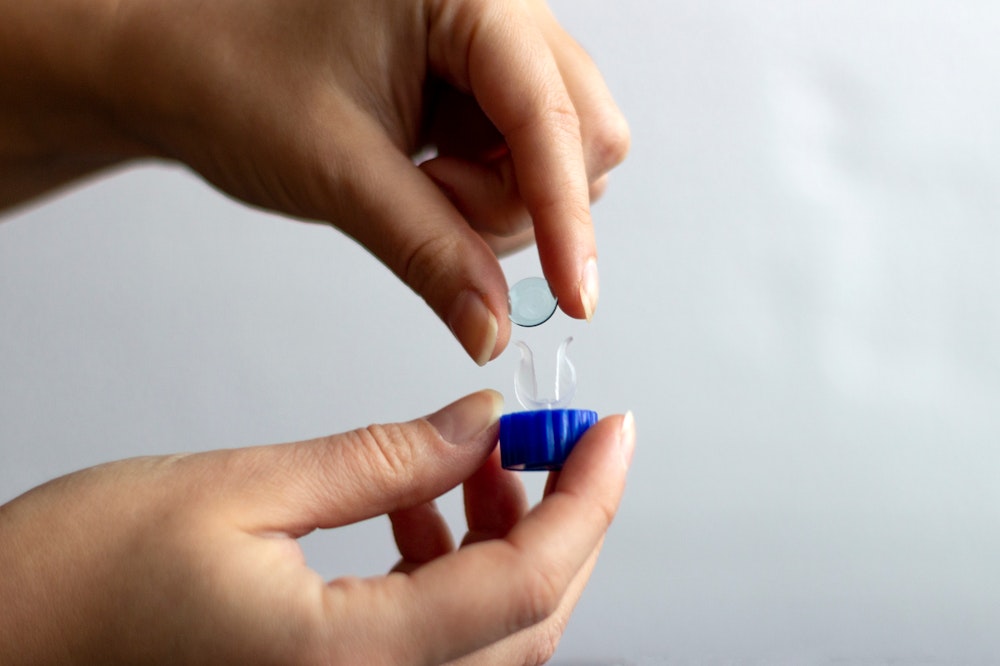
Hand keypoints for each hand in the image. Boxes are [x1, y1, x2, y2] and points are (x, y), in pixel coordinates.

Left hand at [0, 0, 628, 363]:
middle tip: (436, 204)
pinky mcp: (479, 88)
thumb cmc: (232, 79)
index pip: (548, 116)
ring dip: (503, 205)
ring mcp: (494, 50)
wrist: (178, 66)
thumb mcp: (341, 174)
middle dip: (527, 201)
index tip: (574, 297)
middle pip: (584, 133)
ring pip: (562, 157)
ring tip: (413, 188)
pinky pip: (525, 163)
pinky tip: (426, 183)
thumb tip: (494, 328)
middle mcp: (497, 12)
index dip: (566, 216)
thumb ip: (432, 252)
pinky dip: (488, 198)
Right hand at [0, 391, 633, 663]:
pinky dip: (454, 574)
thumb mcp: (239, 493)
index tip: (612, 430)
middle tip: (553, 434)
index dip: (587, 499)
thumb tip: (478, 422)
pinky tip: (421, 511)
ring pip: (491, 638)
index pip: (525, 584)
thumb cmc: (72, 586)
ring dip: (507, 542)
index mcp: (347, 665)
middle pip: (529, 622)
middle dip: (560, 518)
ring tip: (475, 459)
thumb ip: (379, 460)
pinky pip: (436, 646)